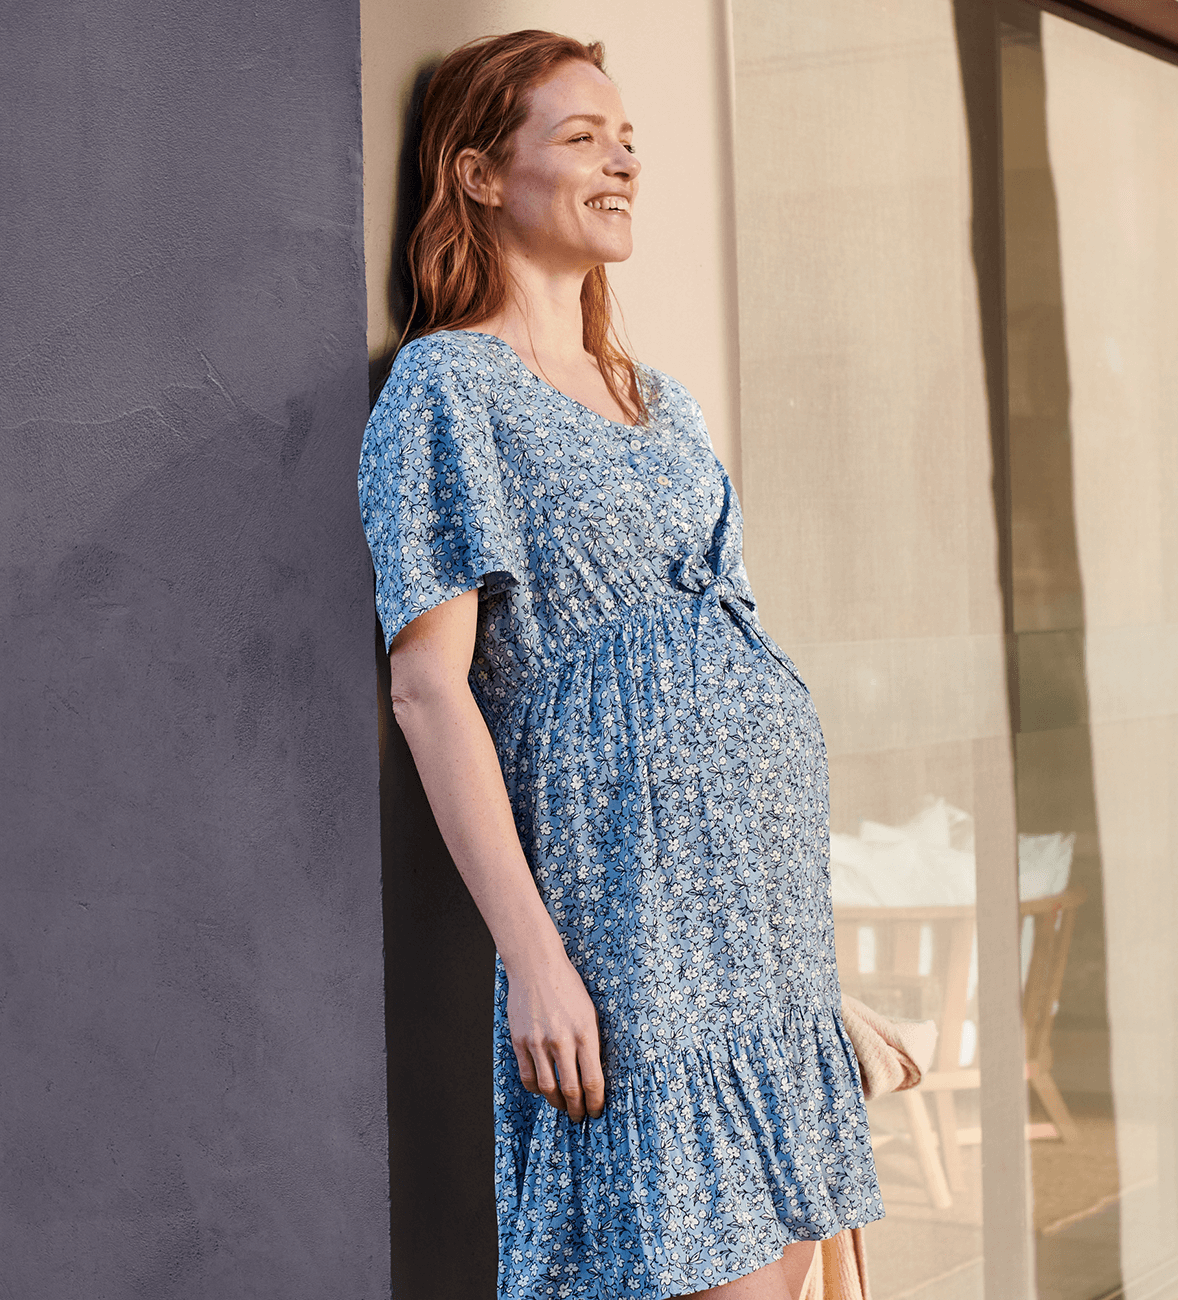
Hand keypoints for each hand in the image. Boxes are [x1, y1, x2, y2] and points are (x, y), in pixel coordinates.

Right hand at [506, 951, 605, 1121]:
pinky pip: (528, 1076)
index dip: (596, 1103)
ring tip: (563, 1107)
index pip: (593, 1081)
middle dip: (578, 1110)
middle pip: (571, 1090)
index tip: (597, 1111)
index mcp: (584, 1033)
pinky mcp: (520, 1041)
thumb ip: (592, 1043)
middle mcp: (562, 1040)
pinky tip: (543, 1089)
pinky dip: (537, 1089)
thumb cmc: (568, 988)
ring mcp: (538, 1042)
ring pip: (548, 1088)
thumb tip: (594, 1075)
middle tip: (581, 1117)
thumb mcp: (590, 1013)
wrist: (537, 967)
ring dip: (557, 1104)